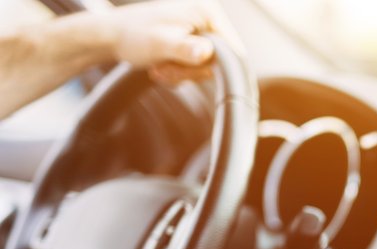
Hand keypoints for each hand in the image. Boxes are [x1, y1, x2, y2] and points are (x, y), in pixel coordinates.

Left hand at [98, 0, 238, 82]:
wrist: (110, 36)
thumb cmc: (132, 36)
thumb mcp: (161, 44)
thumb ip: (186, 49)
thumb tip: (207, 53)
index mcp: (207, 12)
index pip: (232, 50)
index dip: (214, 67)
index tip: (188, 71)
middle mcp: (207, 17)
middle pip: (220, 60)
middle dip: (192, 71)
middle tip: (167, 68)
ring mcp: (200, 28)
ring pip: (207, 66)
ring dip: (183, 73)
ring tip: (161, 67)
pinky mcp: (193, 38)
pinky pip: (197, 65)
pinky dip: (180, 71)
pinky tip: (162, 65)